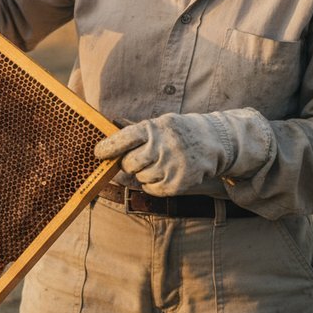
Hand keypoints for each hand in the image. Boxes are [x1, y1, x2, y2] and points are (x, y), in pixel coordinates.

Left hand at [94, 108, 274, 196]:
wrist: (214, 143)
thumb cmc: (179, 132)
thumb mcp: (159, 124)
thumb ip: (135, 131)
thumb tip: (108, 131)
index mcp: (153, 129)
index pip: (122, 139)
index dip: (107, 147)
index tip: (97, 153)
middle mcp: (161, 147)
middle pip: (128, 163)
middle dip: (128, 163)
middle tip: (137, 159)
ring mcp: (170, 167)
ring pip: (139, 177)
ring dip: (142, 173)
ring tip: (157, 163)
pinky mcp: (177, 184)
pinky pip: (150, 189)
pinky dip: (152, 184)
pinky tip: (163, 173)